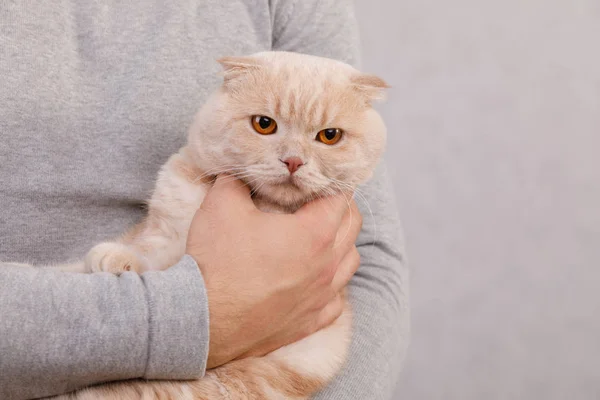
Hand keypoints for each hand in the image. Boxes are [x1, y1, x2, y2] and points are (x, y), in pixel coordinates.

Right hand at [186, 175, 361, 368]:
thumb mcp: (222, 204)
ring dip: (342, 244)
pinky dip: (332, 284)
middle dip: (341, 208)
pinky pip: (336, 300)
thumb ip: (236, 181)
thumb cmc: (217, 261)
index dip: (331, 184)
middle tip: (319, 200)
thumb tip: (239, 174)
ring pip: (350, 262)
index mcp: (315, 233)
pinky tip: (316, 280)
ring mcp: (321, 297)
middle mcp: (327, 265)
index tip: (316, 180)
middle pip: (353, 227)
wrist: (203, 319)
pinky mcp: (309, 322)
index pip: (341, 199)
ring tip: (322, 237)